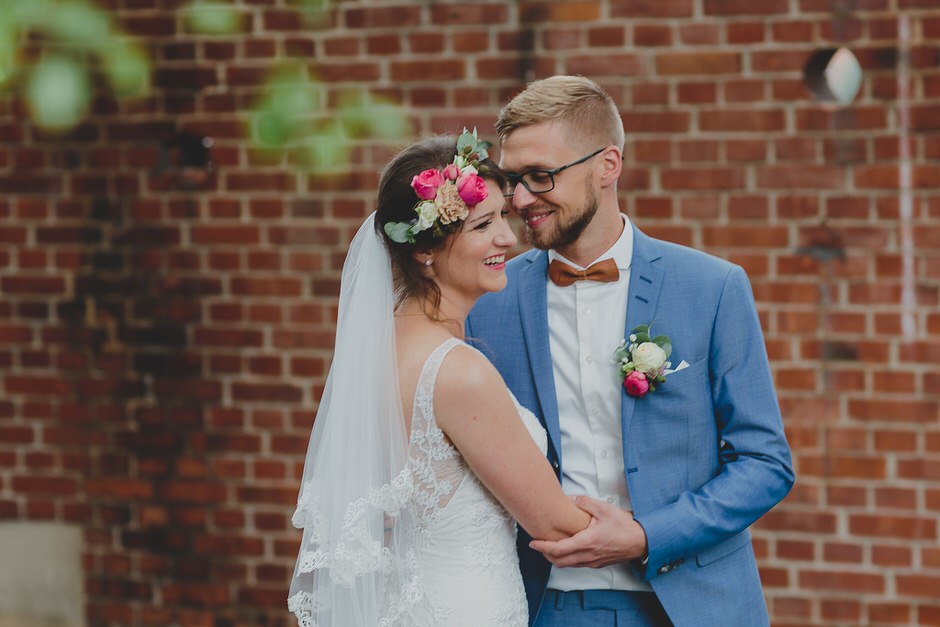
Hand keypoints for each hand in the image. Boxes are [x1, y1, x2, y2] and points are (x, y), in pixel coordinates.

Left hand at [529, 495, 647, 567]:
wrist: (642, 541)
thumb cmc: (625, 526)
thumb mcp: (603, 509)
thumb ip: (584, 502)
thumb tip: (569, 498)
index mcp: (587, 542)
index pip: (558, 550)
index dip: (542, 547)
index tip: (533, 542)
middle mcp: (588, 556)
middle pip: (559, 561)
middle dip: (545, 554)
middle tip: (538, 544)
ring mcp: (593, 562)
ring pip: (567, 565)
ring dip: (556, 557)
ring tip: (549, 546)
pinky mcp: (597, 564)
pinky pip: (577, 564)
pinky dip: (567, 559)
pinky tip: (567, 548)